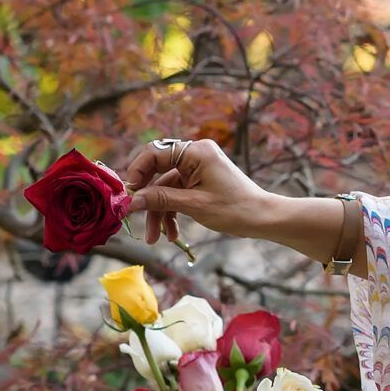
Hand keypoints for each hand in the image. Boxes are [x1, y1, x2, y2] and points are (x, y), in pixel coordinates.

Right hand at [124, 138, 278, 248]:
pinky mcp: (199, 181)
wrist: (262, 219)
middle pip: (157, 172)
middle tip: (134, 217)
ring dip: (159, 213)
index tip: (127, 196)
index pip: (154, 153)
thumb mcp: (193, 205)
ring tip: (153, 239)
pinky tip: (171, 235)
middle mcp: (195, 154)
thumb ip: (160, 200)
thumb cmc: (235, 209)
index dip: (137, 173)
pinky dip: (172, 213)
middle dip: (148, 199)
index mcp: (196, 152)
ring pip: (166, 188)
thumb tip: (130, 201)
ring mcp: (197, 168)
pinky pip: (177, 194)